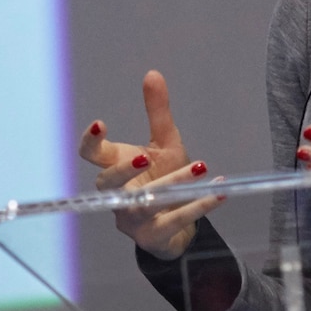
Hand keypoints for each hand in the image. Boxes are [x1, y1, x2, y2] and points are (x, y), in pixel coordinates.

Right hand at [79, 70, 222, 259]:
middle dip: (123, 170)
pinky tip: (219, 191)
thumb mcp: (164, 142)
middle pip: (109, 184)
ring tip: (201, 166)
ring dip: (173, 183)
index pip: (93, 155)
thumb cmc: (163, 178)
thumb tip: (152, 74)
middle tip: (143, 156)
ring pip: (147, 202)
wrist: (176, 224)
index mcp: (117, 167)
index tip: (100, 125)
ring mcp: (133, 218)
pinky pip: (175, 221)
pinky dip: (199, 205)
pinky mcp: (154, 236)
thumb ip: (157, 112)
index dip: (91, 142)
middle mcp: (119, 195)